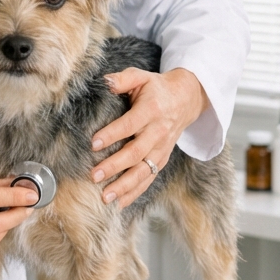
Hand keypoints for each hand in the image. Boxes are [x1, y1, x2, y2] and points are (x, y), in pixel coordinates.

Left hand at [89, 67, 208, 208]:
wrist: (186, 99)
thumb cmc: (156, 88)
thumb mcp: (141, 77)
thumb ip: (123, 79)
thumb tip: (105, 82)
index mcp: (152, 110)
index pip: (130, 125)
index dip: (112, 134)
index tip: (93, 144)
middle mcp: (158, 132)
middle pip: (136, 153)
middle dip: (115, 166)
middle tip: (94, 176)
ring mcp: (162, 148)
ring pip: (144, 171)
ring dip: (125, 186)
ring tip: (105, 197)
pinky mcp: (162, 159)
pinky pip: (149, 178)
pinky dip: (135, 192)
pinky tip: (120, 203)